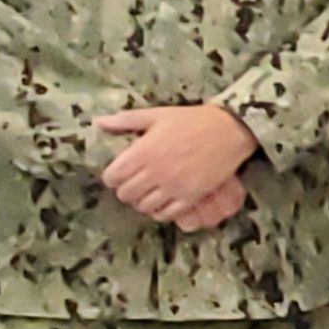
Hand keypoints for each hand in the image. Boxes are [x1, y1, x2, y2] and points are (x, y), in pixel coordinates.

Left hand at [97, 105, 260, 221]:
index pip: (112, 177)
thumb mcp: (157, 115)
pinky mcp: (190, 197)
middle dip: (126, 190)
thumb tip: (99, 122)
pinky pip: (166, 214)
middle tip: (135, 183)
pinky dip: (161, 211)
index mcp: (142, 152)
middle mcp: (154, 172)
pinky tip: (164, 201)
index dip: (113, 177)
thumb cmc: (192, 120)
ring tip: (150, 193)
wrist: (229, 130)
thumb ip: (126, 121)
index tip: (120, 173)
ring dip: (143, 201)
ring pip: (144, 206)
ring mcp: (172, 187)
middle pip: (126, 194)